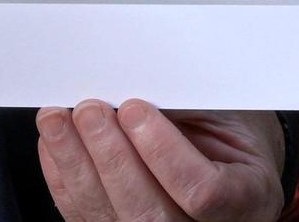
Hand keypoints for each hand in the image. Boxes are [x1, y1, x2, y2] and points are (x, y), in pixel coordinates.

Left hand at [37, 99, 284, 220]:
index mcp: (245, 200)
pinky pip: (85, 216)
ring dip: (75, 163)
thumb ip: (187, 106)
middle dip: (111, 156)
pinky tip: (53, 144)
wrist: (229, 162)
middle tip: (90, 110)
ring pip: (109, 217)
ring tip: (57, 120)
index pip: (202, 193)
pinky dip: (62, 177)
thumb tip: (131, 88)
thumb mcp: (228, 113)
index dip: (163, 151)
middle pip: (147, 212)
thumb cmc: (231, 133)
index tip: (136, 108)